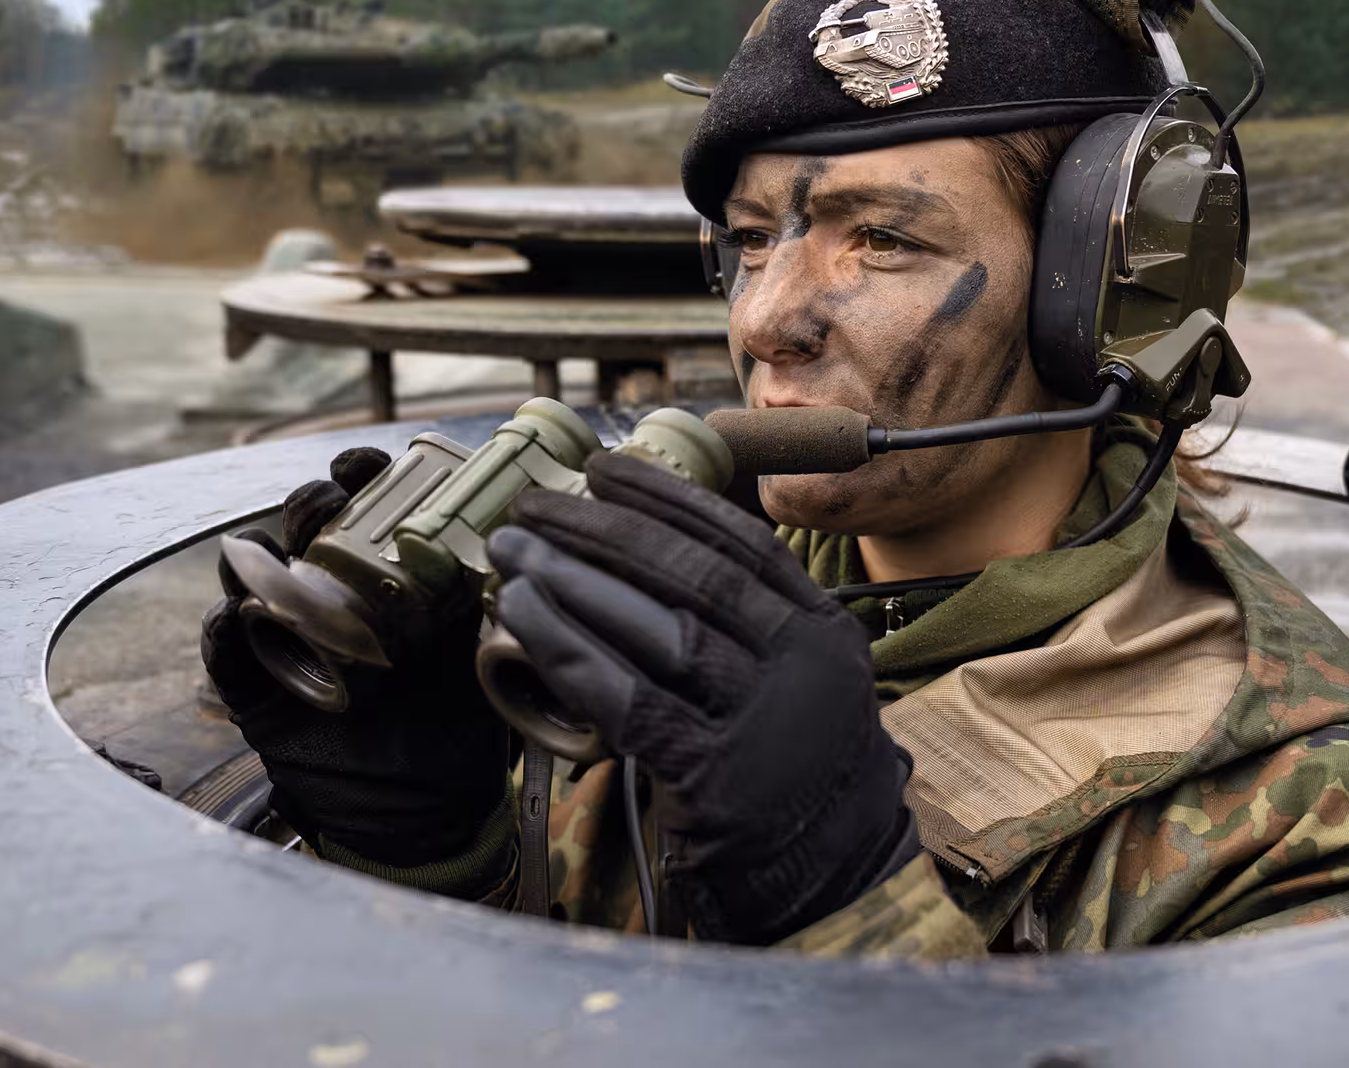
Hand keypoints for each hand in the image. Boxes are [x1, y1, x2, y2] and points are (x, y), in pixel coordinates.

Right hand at [202, 448, 508, 867]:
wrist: (423, 817)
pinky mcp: (257, 694)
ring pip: (251, 579)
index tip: (365, 463)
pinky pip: (225, 654)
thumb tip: (513, 549)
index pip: (361, 507)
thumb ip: (482, 608)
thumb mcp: (477, 659)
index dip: (357, 476)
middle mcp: (329, 601)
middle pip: (300, 530)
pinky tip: (236, 618)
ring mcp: (286, 644)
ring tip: (272, 550)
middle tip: (327, 500)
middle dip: (306, 504)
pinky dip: (223, 632)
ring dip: (255, 556)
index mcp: (383, 581)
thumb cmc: (454, 730)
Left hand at [487, 453, 918, 944]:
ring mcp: (766, 724)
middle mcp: (803, 667)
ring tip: (515, 553)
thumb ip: (745, 623)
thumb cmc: (792, 773)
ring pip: (663, 632)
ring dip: (578, 584)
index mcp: (822, 631)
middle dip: (604, 532)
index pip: (741, 542)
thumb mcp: (796, 682)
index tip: (605, 468)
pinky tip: (526, 620)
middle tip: (535, 506)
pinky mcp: (719, 781)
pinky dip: (573, 653)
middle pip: (695, 576)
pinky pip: (632, 702)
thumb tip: (636, 549)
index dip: (669, 499)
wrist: (833, 880)